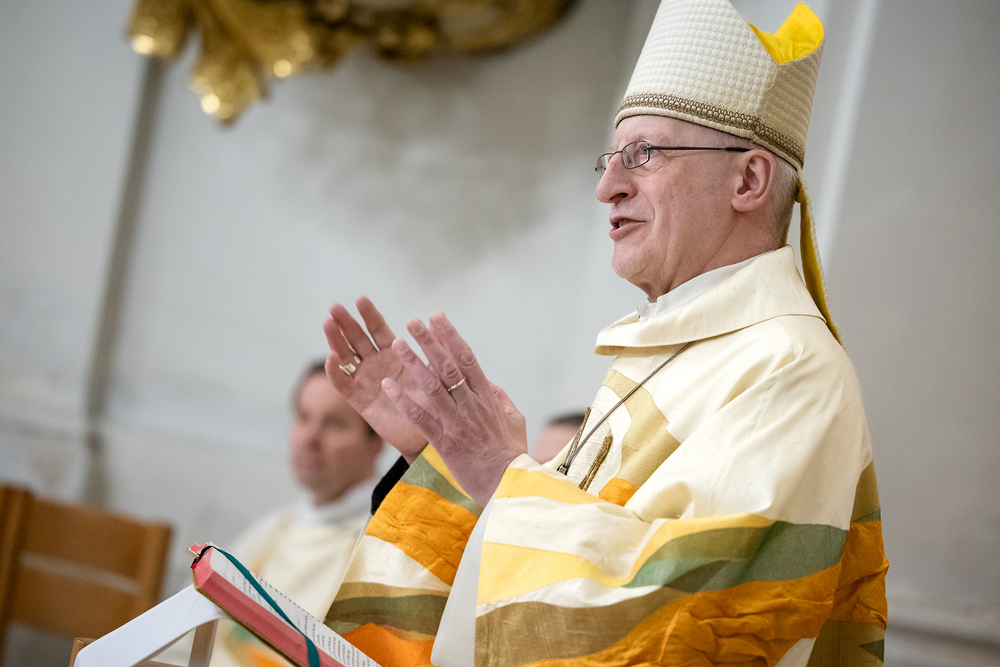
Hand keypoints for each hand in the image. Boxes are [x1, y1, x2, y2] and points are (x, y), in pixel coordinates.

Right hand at [323, 297, 429, 461]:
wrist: (429, 433)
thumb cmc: (435, 401)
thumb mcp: (436, 371)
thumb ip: (434, 346)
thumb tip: (435, 316)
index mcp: (393, 353)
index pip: (377, 329)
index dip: (369, 315)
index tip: (360, 299)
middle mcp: (376, 364)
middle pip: (356, 339)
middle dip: (345, 323)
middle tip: (334, 307)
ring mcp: (365, 380)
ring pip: (345, 356)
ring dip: (335, 340)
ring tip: (328, 323)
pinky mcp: (359, 400)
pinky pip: (343, 384)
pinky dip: (335, 371)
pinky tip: (332, 357)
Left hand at [381, 313, 526, 505]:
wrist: (509, 486)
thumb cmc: (513, 455)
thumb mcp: (514, 420)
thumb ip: (499, 398)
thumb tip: (487, 382)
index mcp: (487, 398)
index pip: (467, 359)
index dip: (450, 337)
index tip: (437, 318)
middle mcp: (470, 405)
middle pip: (447, 367)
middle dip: (429, 342)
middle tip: (413, 322)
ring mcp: (456, 423)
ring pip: (431, 387)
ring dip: (413, 363)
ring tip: (397, 343)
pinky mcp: (444, 442)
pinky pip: (420, 418)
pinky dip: (404, 401)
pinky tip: (388, 386)